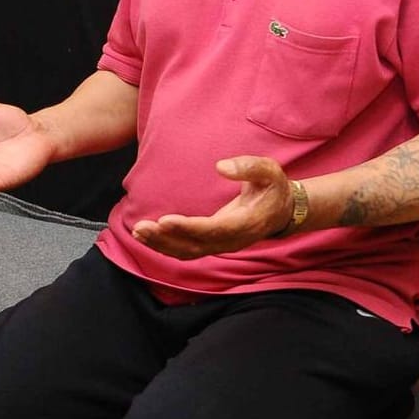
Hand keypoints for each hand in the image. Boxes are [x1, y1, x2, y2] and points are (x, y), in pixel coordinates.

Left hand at [130, 155, 295, 259]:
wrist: (281, 211)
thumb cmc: (273, 188)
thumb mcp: (270, 171)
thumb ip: (249, 167)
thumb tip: (221, 167)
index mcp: (246, 223)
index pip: (213, 229)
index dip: (189, 227)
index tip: (165, 220)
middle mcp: (232, 240)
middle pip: (195, 245)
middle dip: (166, 238)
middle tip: (141, 227)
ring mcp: (221, 245)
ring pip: (188, 251)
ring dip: (161, 244)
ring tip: (138, 232)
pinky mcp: (212, 244)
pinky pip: (186, 250)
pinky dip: (165, 246)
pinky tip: (146, 237)